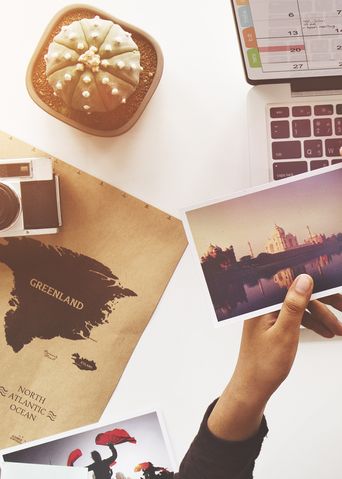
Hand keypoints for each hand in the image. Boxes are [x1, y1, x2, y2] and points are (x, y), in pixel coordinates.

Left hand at [207, 275, 341, 440]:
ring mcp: (267, 314)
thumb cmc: (264, 365)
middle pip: (298, 294)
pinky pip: (294, 317)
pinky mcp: (271, 323)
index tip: (334, 287)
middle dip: (324, 302)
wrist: (253, 388)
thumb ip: (294, 305)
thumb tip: (304, 278)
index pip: (291, 283)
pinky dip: (310, 323)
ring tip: (340, 330)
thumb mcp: (284, 333)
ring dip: (320, 316)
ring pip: (299, 307)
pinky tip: (326, 332)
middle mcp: (263, 304)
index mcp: (262, 302)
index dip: (315, 283)